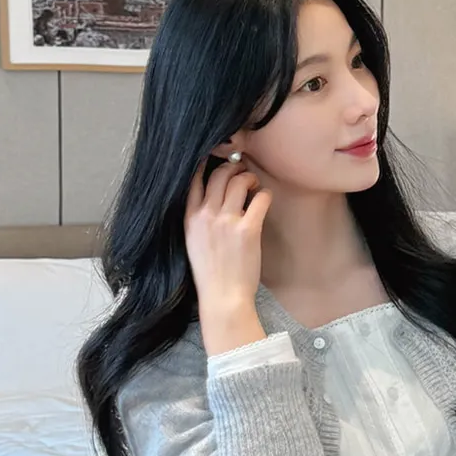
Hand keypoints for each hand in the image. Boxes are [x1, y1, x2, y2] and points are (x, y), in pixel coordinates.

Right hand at [185, 151, 271, 352]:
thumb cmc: (211, 274)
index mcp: (190, 218)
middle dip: (233, 167)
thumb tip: (212, 200)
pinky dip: (265, 194)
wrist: (222, 298)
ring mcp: (227, 221)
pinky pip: (260, 198)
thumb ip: (199, 220)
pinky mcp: (248, 229)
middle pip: (219, 174)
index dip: (205, 163)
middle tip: (242, 172)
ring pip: (239, 180)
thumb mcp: (193, 243)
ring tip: (254, 186)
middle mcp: (206, 215)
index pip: (193, 179)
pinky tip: (264, 199)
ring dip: (249, 178)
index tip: (215, 157)